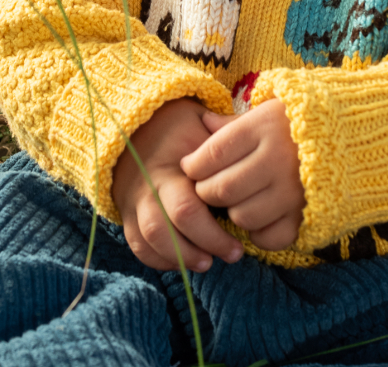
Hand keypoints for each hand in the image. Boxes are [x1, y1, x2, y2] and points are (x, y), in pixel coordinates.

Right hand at [112, 98, 244, 271]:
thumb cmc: (180, 129)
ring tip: (207, 262)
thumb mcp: (203, 125)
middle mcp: (150, 184)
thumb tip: (259, 145)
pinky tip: (184, 261)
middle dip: (201, 246)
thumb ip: (227, 137)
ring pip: (150, 238)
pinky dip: (159, 259)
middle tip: (232, 254)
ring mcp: (135, 200)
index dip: (214, 233)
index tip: (239, 243)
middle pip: (167, 226)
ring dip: (180, 257)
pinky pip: (138, 245)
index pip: (188, 207)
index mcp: (172, 165)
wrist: (138, 127)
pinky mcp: (128, 213)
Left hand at [180, 100, 304, 250]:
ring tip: (236, 198)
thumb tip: (203, 125)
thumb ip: (234, 123)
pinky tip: (259, 215)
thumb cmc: (299, 122)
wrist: (353, 136)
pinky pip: (269, 237)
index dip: (194, 164)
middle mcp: (278, 160)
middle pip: (223, 188)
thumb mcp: (266, 111)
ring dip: (231, 211)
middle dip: (206, 191)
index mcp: (265, 128)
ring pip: (242, 215)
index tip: (190, 166)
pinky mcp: (307, 215)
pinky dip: (258, 231)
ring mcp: (294, 191)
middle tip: (207, 186)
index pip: (213, 153)